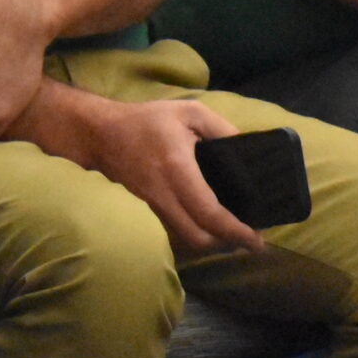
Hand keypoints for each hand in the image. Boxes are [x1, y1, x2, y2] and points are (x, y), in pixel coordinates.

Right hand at [26, 87, 261, 256]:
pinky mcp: (147, 209)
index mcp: (177, 169)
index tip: (257, 241)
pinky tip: (208, 225)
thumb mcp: (189, 112)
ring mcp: (152, 205)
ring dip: (210, 242)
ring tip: (232, 234)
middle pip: (197, 239)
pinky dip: (195, 234)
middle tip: (247, 239)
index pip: (209, 213)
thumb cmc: (147, 120)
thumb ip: (222, 128)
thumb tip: (247, 151)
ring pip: (184, 239)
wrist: (100, 133)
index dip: (235, 232)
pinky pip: (174, 231)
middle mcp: (163, 194)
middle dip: (225, 244)